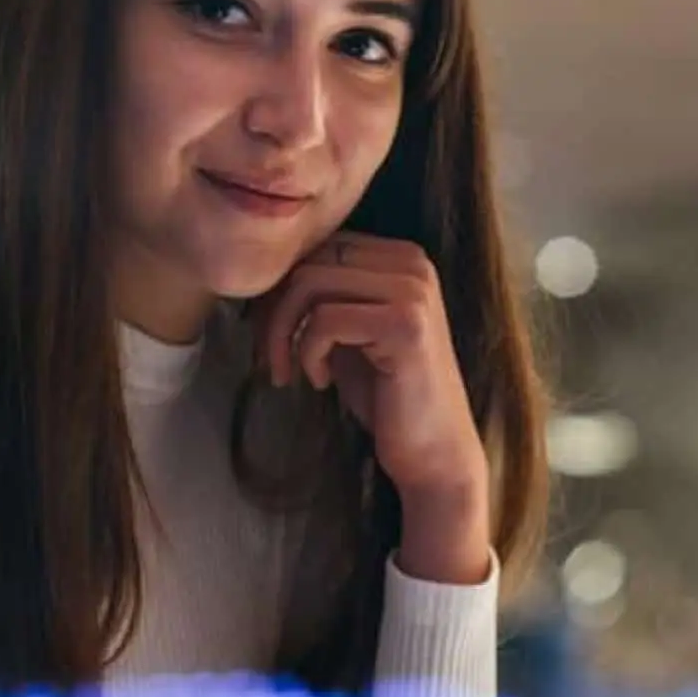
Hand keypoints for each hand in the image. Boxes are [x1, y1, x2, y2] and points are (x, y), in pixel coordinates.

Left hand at [257, 234, 491, 580]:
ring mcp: (412, 291)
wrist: (433, 450)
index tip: (271, 335)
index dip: (281, 288)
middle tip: (272, 357)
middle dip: (274, 310)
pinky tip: (321, 381)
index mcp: (400, 257)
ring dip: (283, 332)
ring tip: (290, 370)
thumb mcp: (348, 332)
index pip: (317, 246)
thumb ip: (321, 296)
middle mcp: (411, 263)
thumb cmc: (386, 394)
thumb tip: (264, 277)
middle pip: (309, 260)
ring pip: (309, 284)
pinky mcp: (406, 325)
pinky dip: (308, 353)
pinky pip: (324, 320)